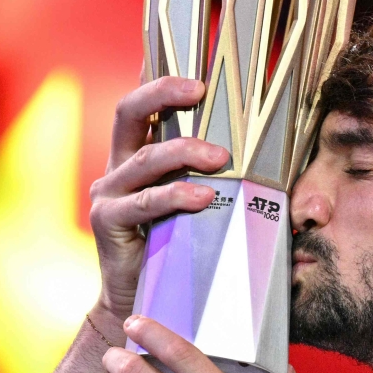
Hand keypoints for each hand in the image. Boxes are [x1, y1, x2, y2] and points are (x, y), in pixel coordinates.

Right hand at [88, 75, 229, 324]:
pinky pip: (144, 202)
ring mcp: (109, 193)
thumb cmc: (175, 249)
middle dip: (164, 93)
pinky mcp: (107, 222)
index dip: (160, 80)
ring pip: (146, 158)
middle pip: (129, 112)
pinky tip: (202, 198)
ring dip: (185, 152)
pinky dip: (174, 196)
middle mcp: (117, 167)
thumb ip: (209, 177)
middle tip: (202, 91)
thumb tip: (265, 154)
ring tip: (220, 158)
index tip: (196, 70)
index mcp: (135, 156)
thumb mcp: (194, 206)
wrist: (139, 302)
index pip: (143, 106)